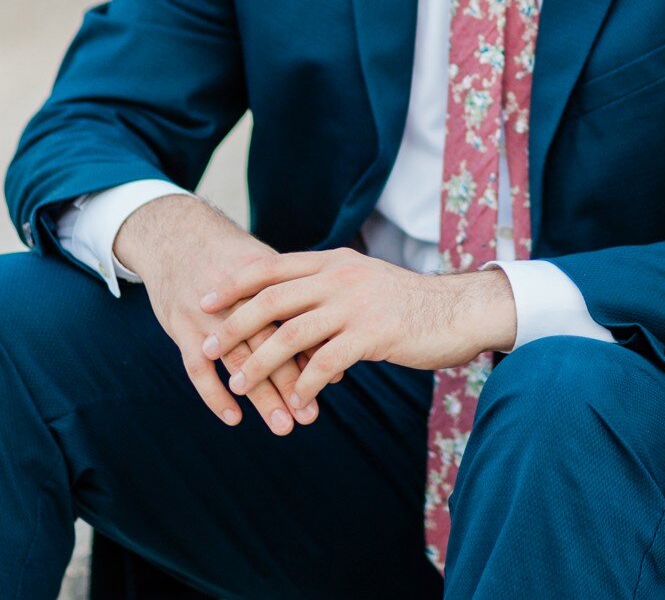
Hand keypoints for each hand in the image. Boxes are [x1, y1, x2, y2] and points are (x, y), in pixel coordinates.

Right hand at [113, 194, 316, 434]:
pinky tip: (234, 418)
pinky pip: (196, 367)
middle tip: (310, 417)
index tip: (334, 378)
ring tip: (284, 425)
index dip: (313, 348)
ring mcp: (206, 314)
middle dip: (290, 382)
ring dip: (261, 396)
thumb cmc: (231, 258)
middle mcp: (237, 297)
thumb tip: (331, 345)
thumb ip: (295, 302)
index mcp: (265, 279)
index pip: (294, 318)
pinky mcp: (180, 327)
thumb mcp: (264, 267)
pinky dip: (213, 394)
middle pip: (269, 344)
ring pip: (236, 360)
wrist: (175, 235)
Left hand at [197, 249, 517, 412]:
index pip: (272, 267)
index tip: (205, 302)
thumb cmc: (410, 304)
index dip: (234, 284)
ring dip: (261, 363)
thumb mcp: (364, 283)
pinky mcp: (374, 334)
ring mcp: (357, 304)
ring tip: (240, 383)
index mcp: (335, 262)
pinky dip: (305, 385)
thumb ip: (329, 289)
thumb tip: (289, 309)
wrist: (459, 311)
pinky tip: (296, 402)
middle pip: (272, 299)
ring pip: (292, 334)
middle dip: (234, 326)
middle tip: (207, 348)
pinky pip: (326, 364)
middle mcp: (341, 277)